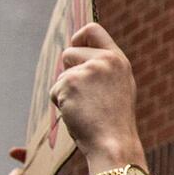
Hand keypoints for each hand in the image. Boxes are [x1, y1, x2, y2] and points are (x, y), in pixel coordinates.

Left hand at [51, 23, 142, 165]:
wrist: (114, 143)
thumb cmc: (114, 122)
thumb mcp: (118, 87)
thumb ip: (104, 69)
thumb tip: (77, 56)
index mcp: (118, 60)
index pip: (93, 30)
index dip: (79, 37)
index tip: (74, 46)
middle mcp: (104, 60)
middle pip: (69, 53)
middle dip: (69, 72)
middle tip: (84, 96)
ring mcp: (88, 70)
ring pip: (61, 75)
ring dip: (66, 92)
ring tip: (86, 109)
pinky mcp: (70, 83)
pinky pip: (54, 90)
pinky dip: (61, 104)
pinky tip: (78, 114)